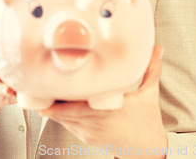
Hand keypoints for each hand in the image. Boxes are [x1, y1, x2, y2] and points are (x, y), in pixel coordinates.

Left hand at [40, 46, 167, 158]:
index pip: (76, 106)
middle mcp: (95, 123)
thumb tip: (157, 47)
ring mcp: (88, 132)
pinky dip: (59, 113)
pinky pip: (66, 124)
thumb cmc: (148, 122)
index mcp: (109, 110)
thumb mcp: (150, 93)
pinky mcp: (86, 137)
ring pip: (61, 119)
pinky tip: (56, 100)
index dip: (58, 97)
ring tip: (43, 87)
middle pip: (62, 111)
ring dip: (53, 104)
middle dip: (49, 97)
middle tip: (38, 81)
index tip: (49, 82)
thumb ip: (151, 68)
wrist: (149, 151)